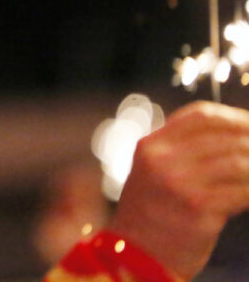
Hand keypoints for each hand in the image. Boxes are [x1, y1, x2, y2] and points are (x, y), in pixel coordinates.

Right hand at [109, 101, 248, 280]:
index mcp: (151, 146)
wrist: (134, 256)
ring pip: (239, 163)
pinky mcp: (200, 211)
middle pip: (225, 138)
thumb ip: (181, 151)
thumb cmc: (150, 213)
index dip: (234, 117)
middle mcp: (163, 161)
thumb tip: (235, 136)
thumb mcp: (152, 172)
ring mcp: (181, 185)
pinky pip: (243, 192)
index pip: (200, 115)